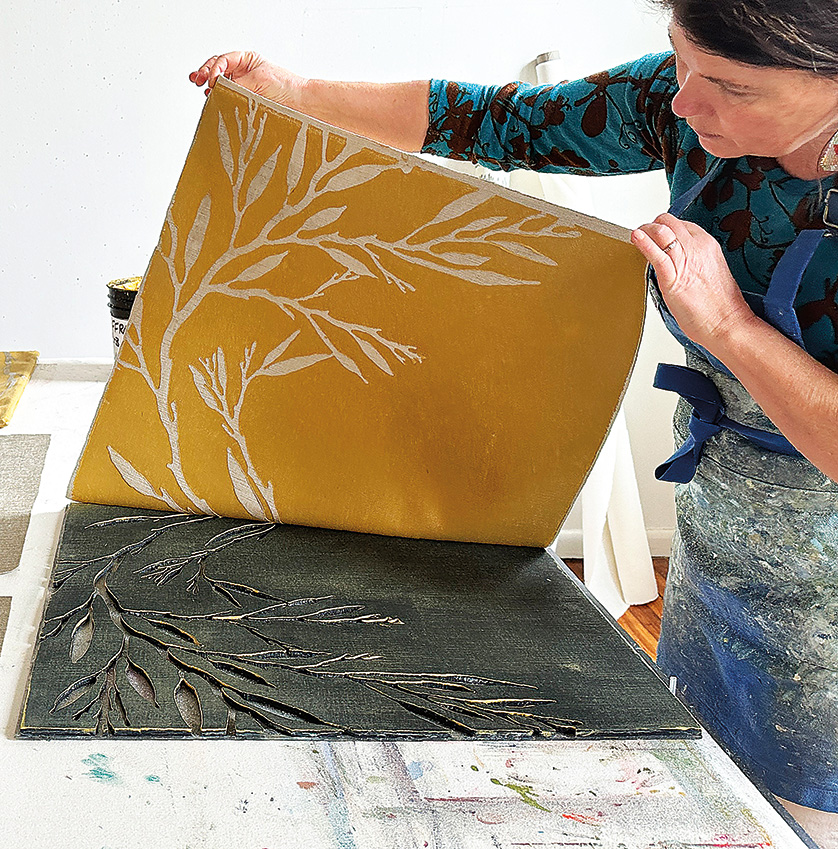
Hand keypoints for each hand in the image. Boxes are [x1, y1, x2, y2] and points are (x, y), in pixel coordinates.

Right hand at [189, 52, 306, 105]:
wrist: (300, 105)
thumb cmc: (286, 88)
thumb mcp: (258, 81)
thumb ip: (236, 85)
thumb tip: (219, 89)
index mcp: (247, 60)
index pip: (223, 60)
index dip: (214, 69)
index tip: (212, 80)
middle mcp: (243, 72)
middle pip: (217, 69)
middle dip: (205, 73)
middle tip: (196, 80)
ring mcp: (243, 87)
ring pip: (221, 84)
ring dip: (210, 86)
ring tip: (201, 88)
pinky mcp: (246, 101)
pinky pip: (229, 98)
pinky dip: (219, 98)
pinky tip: (213, 99)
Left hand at [631, 213, 756, 350]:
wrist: (727, 323)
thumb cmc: (720, 306)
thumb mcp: (709, 272)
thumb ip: (693, 262)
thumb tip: (676, 262)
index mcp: (707, 245)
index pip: (681, 224)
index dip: (665, 228)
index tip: (656, 235)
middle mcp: (697, 247)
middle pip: (669, 222)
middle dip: (652, 226)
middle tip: (643, 235)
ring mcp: (686, 260)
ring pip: (662, 231)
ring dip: (644, 231)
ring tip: (636, 236)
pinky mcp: (674, 278)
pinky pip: (657, 255)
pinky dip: (644, 244)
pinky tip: (635, 238)